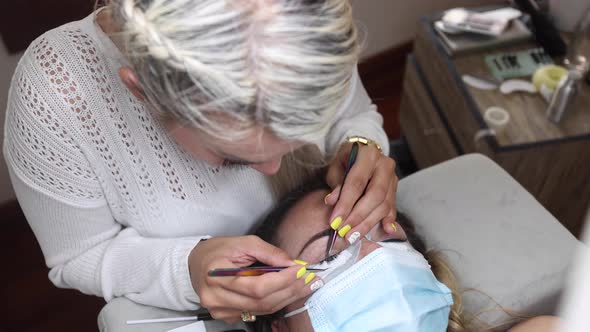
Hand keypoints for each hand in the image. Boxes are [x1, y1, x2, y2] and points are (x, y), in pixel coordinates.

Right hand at [188, 236, 319, 322]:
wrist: (196, 264)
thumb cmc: (217, 251)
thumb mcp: (243, 242)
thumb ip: (268, 252)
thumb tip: (292, 263)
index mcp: (217, 276)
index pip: (257, 286)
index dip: (283, 280)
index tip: (300, 270)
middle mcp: (216, 298)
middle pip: (262, 301)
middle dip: (290, 289)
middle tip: (308, 279)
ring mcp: (220, 310)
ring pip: (262, 310)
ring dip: (286, 297)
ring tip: (303, 285)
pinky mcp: (226, 316)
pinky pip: (256, 312)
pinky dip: (273, 302)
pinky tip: (286, 292)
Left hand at [325, 141, 397, 243]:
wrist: (363, 154)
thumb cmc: (346, 161)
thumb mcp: (336, 167)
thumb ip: (335, 183)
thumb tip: (332, 202)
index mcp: (368, 155)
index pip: (357, 182)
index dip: (345, 203)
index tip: (335, 221)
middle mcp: (384, 165)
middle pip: (375, 195)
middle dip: (358, 216)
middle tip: (344, 231)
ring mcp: (393, 178)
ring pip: (384, 204)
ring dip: (368, 223)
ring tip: (353, 235)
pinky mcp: (395, 189)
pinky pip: (393, 208)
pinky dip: (388, 220)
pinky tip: (385, 231)